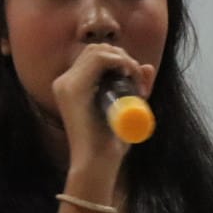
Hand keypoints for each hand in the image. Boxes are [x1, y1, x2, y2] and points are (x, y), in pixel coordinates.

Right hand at [50, 44, 156, 172]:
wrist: (98, 163)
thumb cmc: (110, 142)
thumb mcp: (127, 108)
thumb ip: (136, 87)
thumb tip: (148, 66)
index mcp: (71, 85)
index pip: (95, 55)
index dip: (118, 59)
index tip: (135, 79)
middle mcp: (64, 82)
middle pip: (97, 49)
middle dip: (122, 57)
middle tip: (138, 79)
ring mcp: (66, 84)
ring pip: (99, 50)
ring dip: (123, 59)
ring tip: (135, 79)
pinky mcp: (72, 89)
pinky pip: (99, 59)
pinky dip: (120, 61)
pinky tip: (130, 74)